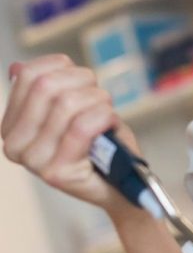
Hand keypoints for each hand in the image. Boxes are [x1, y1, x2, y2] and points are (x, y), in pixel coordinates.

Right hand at [1, 55, 139, 212]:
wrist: (122, 184)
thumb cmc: (101, 144)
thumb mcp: (73, 110)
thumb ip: (47, 90)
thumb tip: (18, 68)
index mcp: (11, 125)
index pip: (29, 75)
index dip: (64, 68)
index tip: (83, 80)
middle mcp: (14, 144)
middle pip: (47, 86)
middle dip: (84, 83)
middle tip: (101, 97)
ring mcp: (33, 161)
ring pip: (67, 103)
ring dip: (98, 100)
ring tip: (107, 112)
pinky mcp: (56, 173)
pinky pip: (82, 126)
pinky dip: (104, 116)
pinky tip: (111, 122)